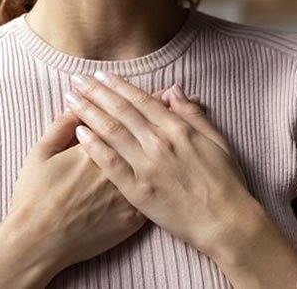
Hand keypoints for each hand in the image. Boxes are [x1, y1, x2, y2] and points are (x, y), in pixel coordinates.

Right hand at [5, 86, 173, 273]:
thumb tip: (78, 104)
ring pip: (155, 163)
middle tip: (169, 95)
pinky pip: (155, 195)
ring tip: (176, 124)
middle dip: (158, 114)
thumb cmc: (34, 197)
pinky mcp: (132, 219)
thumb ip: (61, 126)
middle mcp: (117, 168)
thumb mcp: (40, 153)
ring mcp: (128, 195)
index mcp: (95, 147)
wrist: (38, 243)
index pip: (123, 116)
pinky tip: (171, 166)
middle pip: (144, 135)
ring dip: (167, 141)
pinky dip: (165, 177)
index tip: (153, 88)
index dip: (140, 100)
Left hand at [64, 72, 249, 255]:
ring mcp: (147, 166)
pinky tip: (79, 133)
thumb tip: (173, 89)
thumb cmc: (225, 182)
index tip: (99, 75)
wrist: (225, 222)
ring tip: (70, 99)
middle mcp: (159, 143)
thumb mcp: (216, 140)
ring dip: (89, 112)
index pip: (140, 100)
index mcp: (178, 129)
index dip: (117, 85)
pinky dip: (94, 146)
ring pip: (111, 132)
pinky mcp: (138, 191)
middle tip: (76, 80)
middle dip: (96, 92)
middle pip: (120, 110)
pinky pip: (111, 164)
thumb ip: (192, 113)